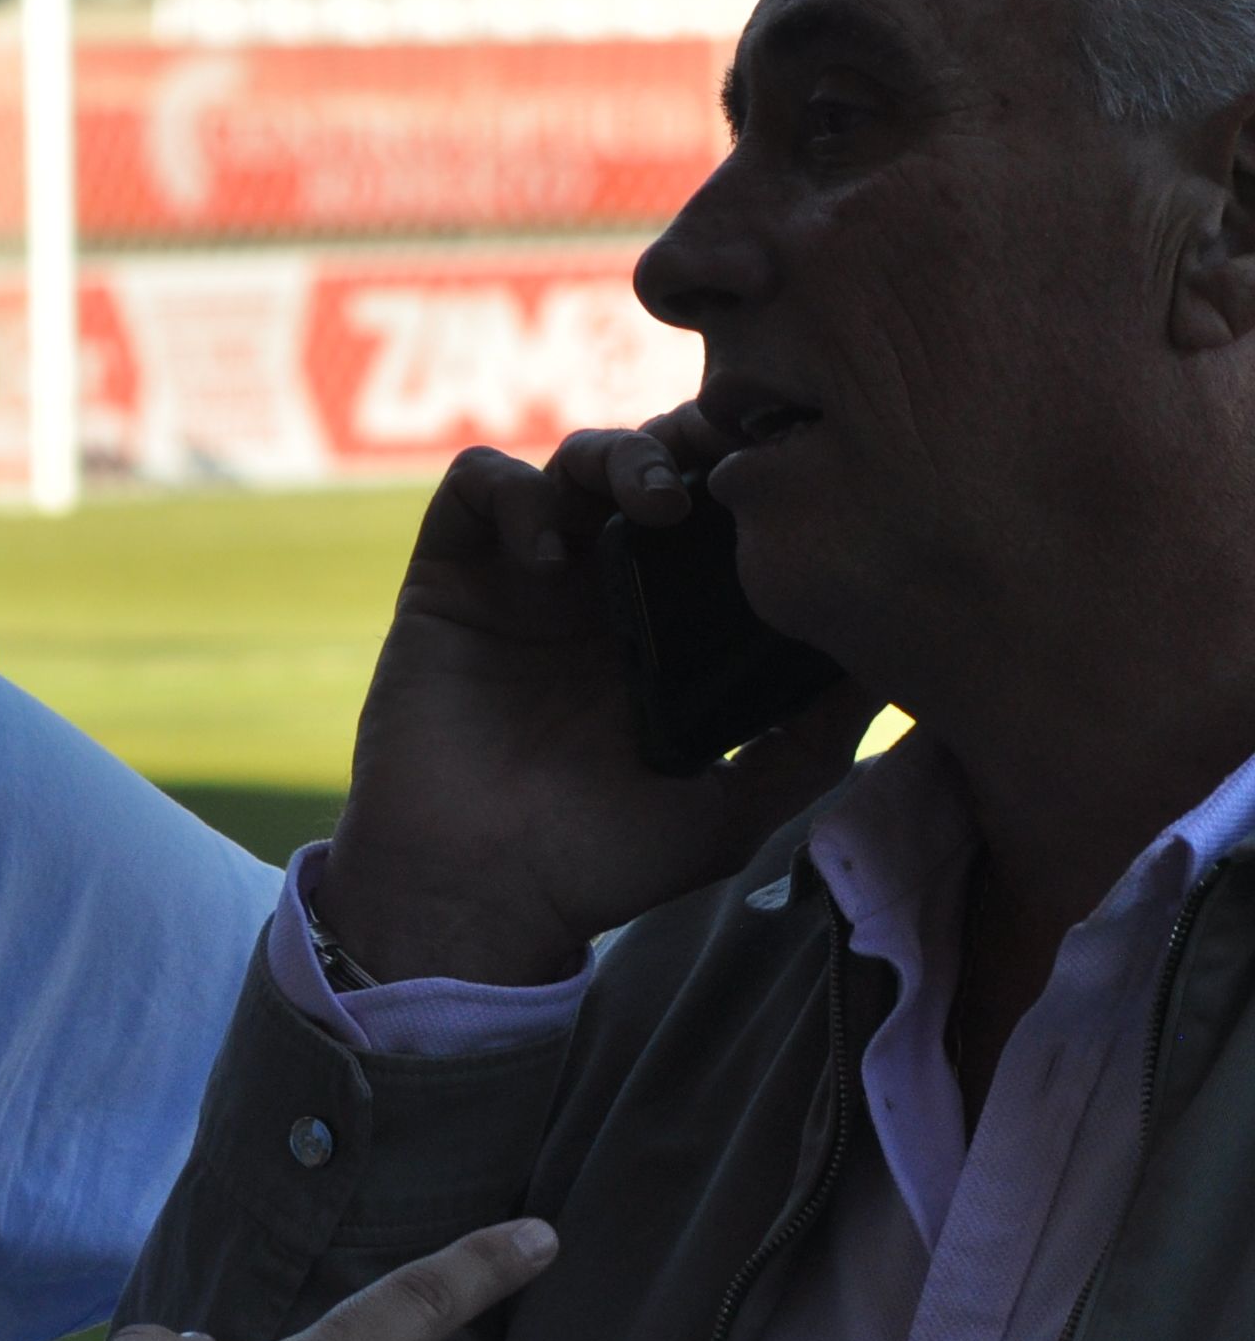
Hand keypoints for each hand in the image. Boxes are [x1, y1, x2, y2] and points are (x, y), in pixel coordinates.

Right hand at [322, 420, 873, 986]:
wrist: (477, 896)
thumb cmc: (601, 865)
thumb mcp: (736, 805)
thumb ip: (808, 741)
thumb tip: (893, 666)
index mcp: (669, 631)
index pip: (717, 519)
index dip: (751, 480)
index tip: (795, 477)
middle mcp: (597, 592)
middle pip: (651, 469)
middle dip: (691, 444)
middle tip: (729, 459)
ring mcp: (521, 580)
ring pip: (571, 460)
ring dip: (618, 456)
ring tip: (652, 502)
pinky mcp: (448, 578)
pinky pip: (475, 485)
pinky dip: (514, 490)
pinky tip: (548, 550)